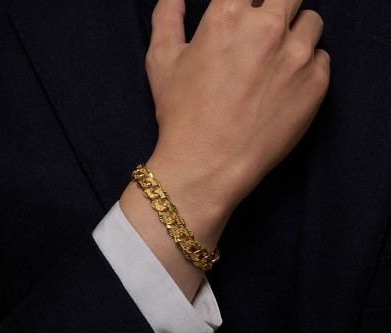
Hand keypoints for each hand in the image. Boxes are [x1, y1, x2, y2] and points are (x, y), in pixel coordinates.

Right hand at [146, 0, 329, 217]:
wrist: (207, 165)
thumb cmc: (182, 116)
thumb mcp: (161, 62)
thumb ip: (167, 17)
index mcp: (229, 15)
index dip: (246, 2)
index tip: (245, 15)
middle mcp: (268, 27)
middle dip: (276, 6)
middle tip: (264, 31)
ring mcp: (297, 56)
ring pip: (311, 22)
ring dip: (295, 33)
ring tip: (277, 60)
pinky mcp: (316, 85)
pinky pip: (322, 58)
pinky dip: (308, 66)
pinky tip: (286, 86)